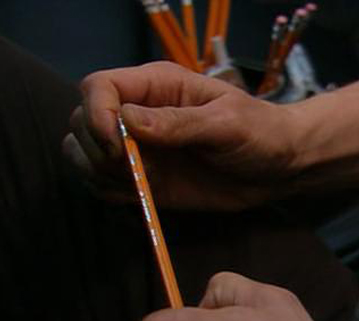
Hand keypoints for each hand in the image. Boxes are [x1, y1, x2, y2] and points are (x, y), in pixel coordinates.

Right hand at [64, 62, 303, 210]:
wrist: (278, 169)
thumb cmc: (260, 133)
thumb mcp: (227, 123)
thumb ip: (178, 122)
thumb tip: (127, 121)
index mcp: (156, 86)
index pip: (98, 87)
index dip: (96, 115)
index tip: (118, 146)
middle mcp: (137, 113)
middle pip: (81, 121)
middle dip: (96, 149)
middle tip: (133, 170)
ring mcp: (137, 148)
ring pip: (82, 154)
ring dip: (98, 173)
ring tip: (140, 184)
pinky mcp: (142, 179)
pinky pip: (102, 184)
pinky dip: (109, 193)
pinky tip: (140, 196)